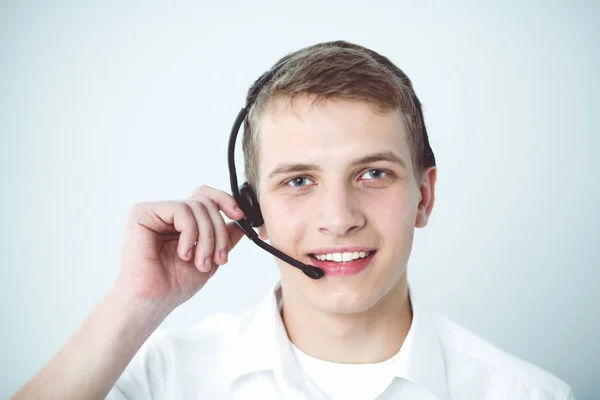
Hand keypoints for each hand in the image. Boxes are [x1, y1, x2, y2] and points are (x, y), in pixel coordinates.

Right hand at [116, 185, 245, 308]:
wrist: (153, 301)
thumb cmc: (175, 284)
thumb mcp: (210, 257)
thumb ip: (225, 237)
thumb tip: (242, 220)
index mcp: (180, 221)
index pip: (205, 196)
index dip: (225, 201)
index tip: (240, 216)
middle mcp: (166, 213)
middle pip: (206, 202)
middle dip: (218, 231)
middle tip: (219, 259)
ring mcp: (154, 211)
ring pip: (197, 206)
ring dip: (206, 237)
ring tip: (200, 262)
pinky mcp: (142, 213)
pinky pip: (181, 210)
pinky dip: (190, 233)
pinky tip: (183, 254)